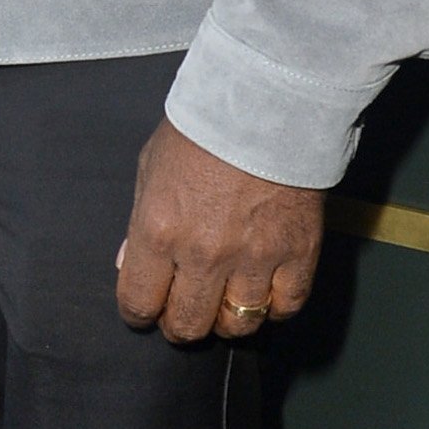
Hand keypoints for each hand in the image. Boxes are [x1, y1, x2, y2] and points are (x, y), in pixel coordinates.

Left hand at [115, 118, 322, 343]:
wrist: (268, 103)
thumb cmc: (202, 129)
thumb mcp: (151, 168)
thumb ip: (139, 223)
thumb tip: (130, 266)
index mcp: (159, 231)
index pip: (139, 303)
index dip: (139, 312)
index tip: (146, 307)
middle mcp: (204, 254)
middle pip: (187, 325)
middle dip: (180, 324)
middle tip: (184, 307)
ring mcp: (254, 258)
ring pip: (237, 325)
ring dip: (226, 319)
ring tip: (225, 300)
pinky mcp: (298, 254)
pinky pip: (285, 307)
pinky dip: (274, 308)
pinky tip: (265, 292)